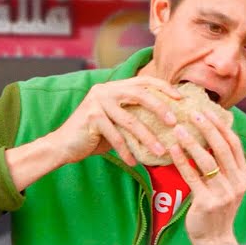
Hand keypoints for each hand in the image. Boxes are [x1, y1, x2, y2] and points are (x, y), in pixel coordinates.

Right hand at [43, 76, 182, 165]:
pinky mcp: (90, 117)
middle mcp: (105, 90)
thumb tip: (170, 122)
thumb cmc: (96, 135)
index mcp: (114, 87)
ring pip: (130, 120)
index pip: (143, 81)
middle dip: (160, 108)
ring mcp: (97, 102)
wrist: (63, 145)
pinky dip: (126, 151)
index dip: (164, 88)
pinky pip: (115, 136)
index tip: (181, 99)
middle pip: (139, 94)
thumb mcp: (119, 122)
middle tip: (175, 123)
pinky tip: (135, 163)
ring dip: (147, 138)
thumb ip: (136, 116)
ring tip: (160, 152)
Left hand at [169, 108, 245, 244]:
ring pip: (207, 161)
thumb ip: (224, 166)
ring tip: (177, 129)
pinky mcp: (206, 202)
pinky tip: (172, 150)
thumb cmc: (218, 209)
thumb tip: (212, 136)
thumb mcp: (228, 187)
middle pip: (222, 149)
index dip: (221, 127)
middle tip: (193, 113)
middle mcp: (237, 184)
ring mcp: (223, 194)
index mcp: (244, 177)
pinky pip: (192, 176)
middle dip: (208, 128)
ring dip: (192, 142)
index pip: (234, 145)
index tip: (207, 112)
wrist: (214, 239)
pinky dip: (182, 161)